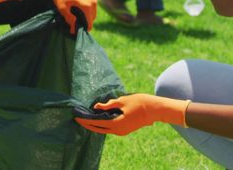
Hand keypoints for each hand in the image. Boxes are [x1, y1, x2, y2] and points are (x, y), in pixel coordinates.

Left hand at [43, 0, 96, 33]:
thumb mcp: (62, 8)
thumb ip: (69, 19)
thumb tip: (74, 28)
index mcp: (87, 5)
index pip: (89, 22)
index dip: (83, 29)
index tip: (74, 31)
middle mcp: (93, 1)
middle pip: (92, 19)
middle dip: (84, 24)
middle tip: (74, 26)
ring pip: (92, 14)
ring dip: (86, 18)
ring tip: (75, 20)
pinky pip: (92, 9)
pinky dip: (87, 13)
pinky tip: (77, 14)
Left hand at [75, 94, 191, 135]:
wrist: (155, 110)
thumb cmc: (140, 103)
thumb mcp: (122, 101)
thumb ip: (108, 105)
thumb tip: (96, 106)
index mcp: (116, 124)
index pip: (96, 123)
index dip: (85, 120)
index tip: (76, 116)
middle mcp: (117, 130)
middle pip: (98, 129)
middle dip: (87, 124)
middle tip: (78, 118)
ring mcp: (122, 131)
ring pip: (104, 129)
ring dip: (95, 124)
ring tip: (86, 118)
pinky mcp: (125, 129)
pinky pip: (110, 128)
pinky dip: (103, 124)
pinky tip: (99, 119)